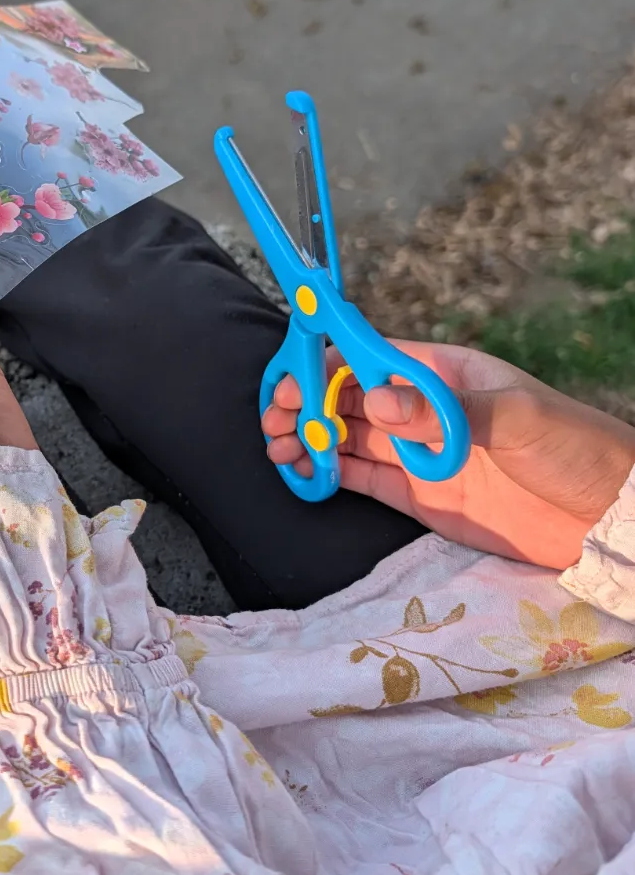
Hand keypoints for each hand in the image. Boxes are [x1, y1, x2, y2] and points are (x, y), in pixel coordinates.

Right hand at [263, 341, 634, 568]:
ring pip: (347, 436)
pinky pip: (360, 478)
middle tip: (274, 419)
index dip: (326, 361)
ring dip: (308, 436)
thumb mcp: (513, 419)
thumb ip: (441, 411)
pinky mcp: (418, 496)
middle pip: (348, 396)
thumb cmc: (571, 447)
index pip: (371, 357)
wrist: (607, 517)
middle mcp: (422, 409)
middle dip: (305, 401)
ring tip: (277, 448)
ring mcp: (418, 453)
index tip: (292, 374)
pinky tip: (300, 472)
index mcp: (442, 374)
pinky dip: (326, 473)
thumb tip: (375, 402)